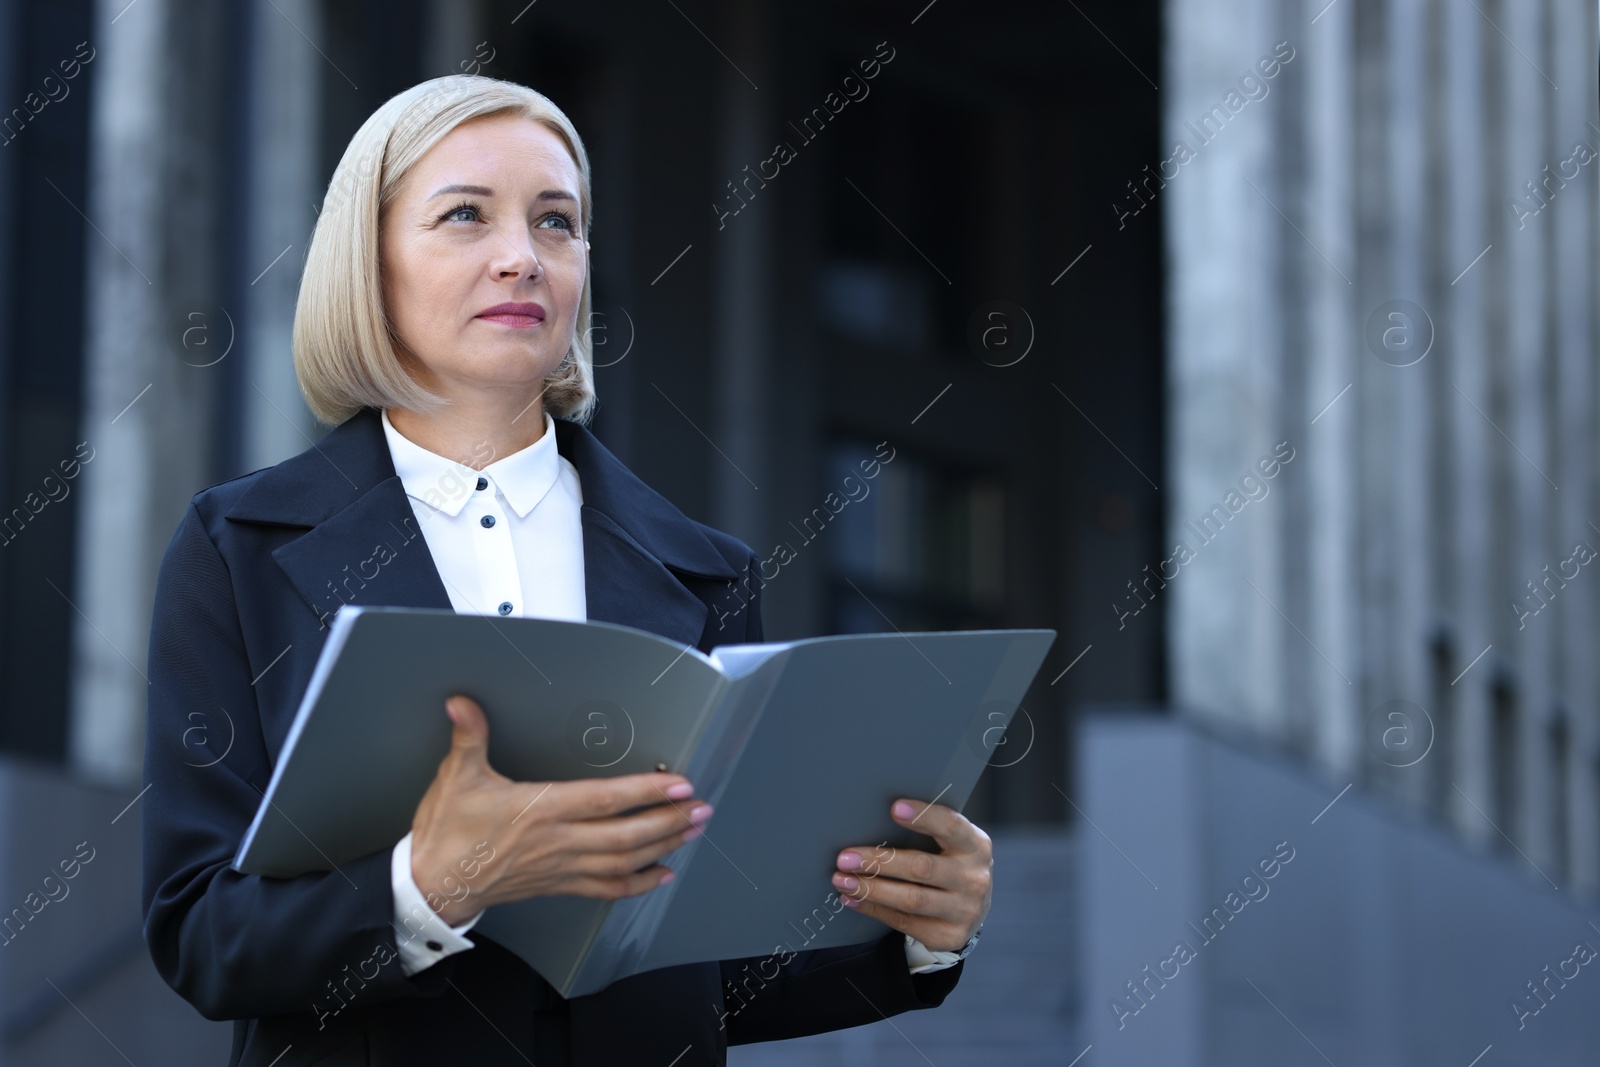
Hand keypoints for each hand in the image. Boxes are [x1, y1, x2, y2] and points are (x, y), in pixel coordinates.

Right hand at [409, 694, 712, 924]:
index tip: (679, 783)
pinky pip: (605, 888)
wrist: (431, 886)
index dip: (646, 792)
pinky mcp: (557, 885)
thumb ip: (469, 736)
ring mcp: (560, 867)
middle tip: (702, 808)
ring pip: (623, 861)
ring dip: (663, 847)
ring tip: (692, 831)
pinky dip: (638, 883)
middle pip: (627, 835)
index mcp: (540, 810)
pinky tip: (661, 874)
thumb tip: (461, 702)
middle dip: (670, 821)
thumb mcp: (456, 777)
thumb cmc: (447, 833)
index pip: (605, 800)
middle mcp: (558, 841)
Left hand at [829, 799, 991, 952]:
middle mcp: (974, 879)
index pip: (951, 826)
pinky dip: (873, 909)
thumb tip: (872, 820)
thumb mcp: (950, 844)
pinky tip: (853, 899)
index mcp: (975, 846)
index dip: (924, 817)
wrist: (971, 908)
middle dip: (879, 862)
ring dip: (871, 889)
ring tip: (842, 880)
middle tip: (845, 858)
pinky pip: (903, 921)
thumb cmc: (949, 863)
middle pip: (921, 868)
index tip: (894, 808)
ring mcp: (964, 911)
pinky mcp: (948, 936)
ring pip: (910, 899)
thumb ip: (927, 832)